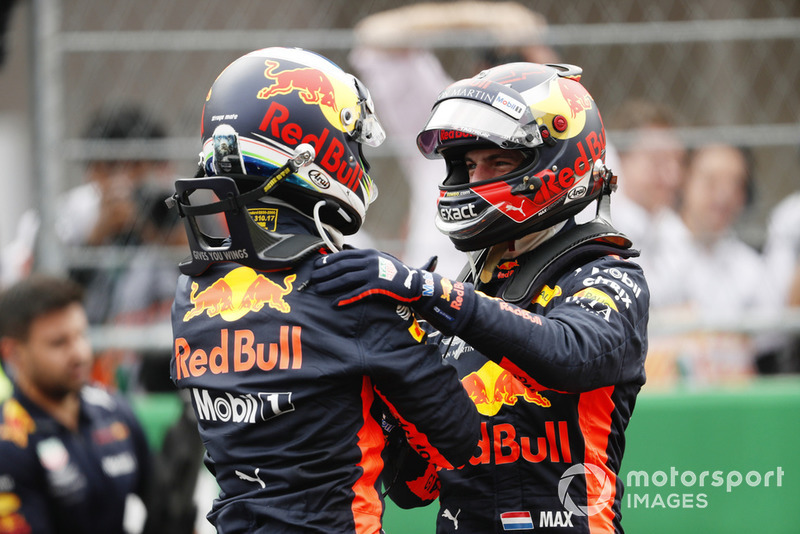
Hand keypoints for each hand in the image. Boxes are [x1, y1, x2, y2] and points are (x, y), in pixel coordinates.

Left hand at [311, 249, 474, 334]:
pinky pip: (357, 294)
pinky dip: (345, 299)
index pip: (343, 255)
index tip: (316, 266)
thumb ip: (362, 256)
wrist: (414, 283)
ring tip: (318, 290)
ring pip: (346, 279)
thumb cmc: (395, 273)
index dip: (328, 261)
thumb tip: (344, 251)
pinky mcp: (377, 288)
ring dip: (330, 285)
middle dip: (325, 273)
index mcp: (368, 253)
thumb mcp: (379, 259)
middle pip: (341, 266)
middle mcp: (369, 261)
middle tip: (313, 279)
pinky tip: (335, 304)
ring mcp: (373, 274)